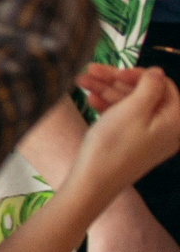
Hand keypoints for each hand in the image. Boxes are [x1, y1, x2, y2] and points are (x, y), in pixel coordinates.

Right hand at [67, 67, 179, 199]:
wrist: (94, 182)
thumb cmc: (114, 145)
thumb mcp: (133, 109)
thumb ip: (149, 87)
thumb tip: (158, 72)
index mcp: (174, 121)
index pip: (165, 86)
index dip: (140, 75)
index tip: (116, 71)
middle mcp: (165, 129)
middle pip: (145, 94)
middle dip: (116, 80)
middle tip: (90, 70)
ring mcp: (148, 137)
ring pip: (130, 104)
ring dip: (106, 90)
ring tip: (80, 81)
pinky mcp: (132, 144)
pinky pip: (124, 118)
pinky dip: (107, 107)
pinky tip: (89, 100)